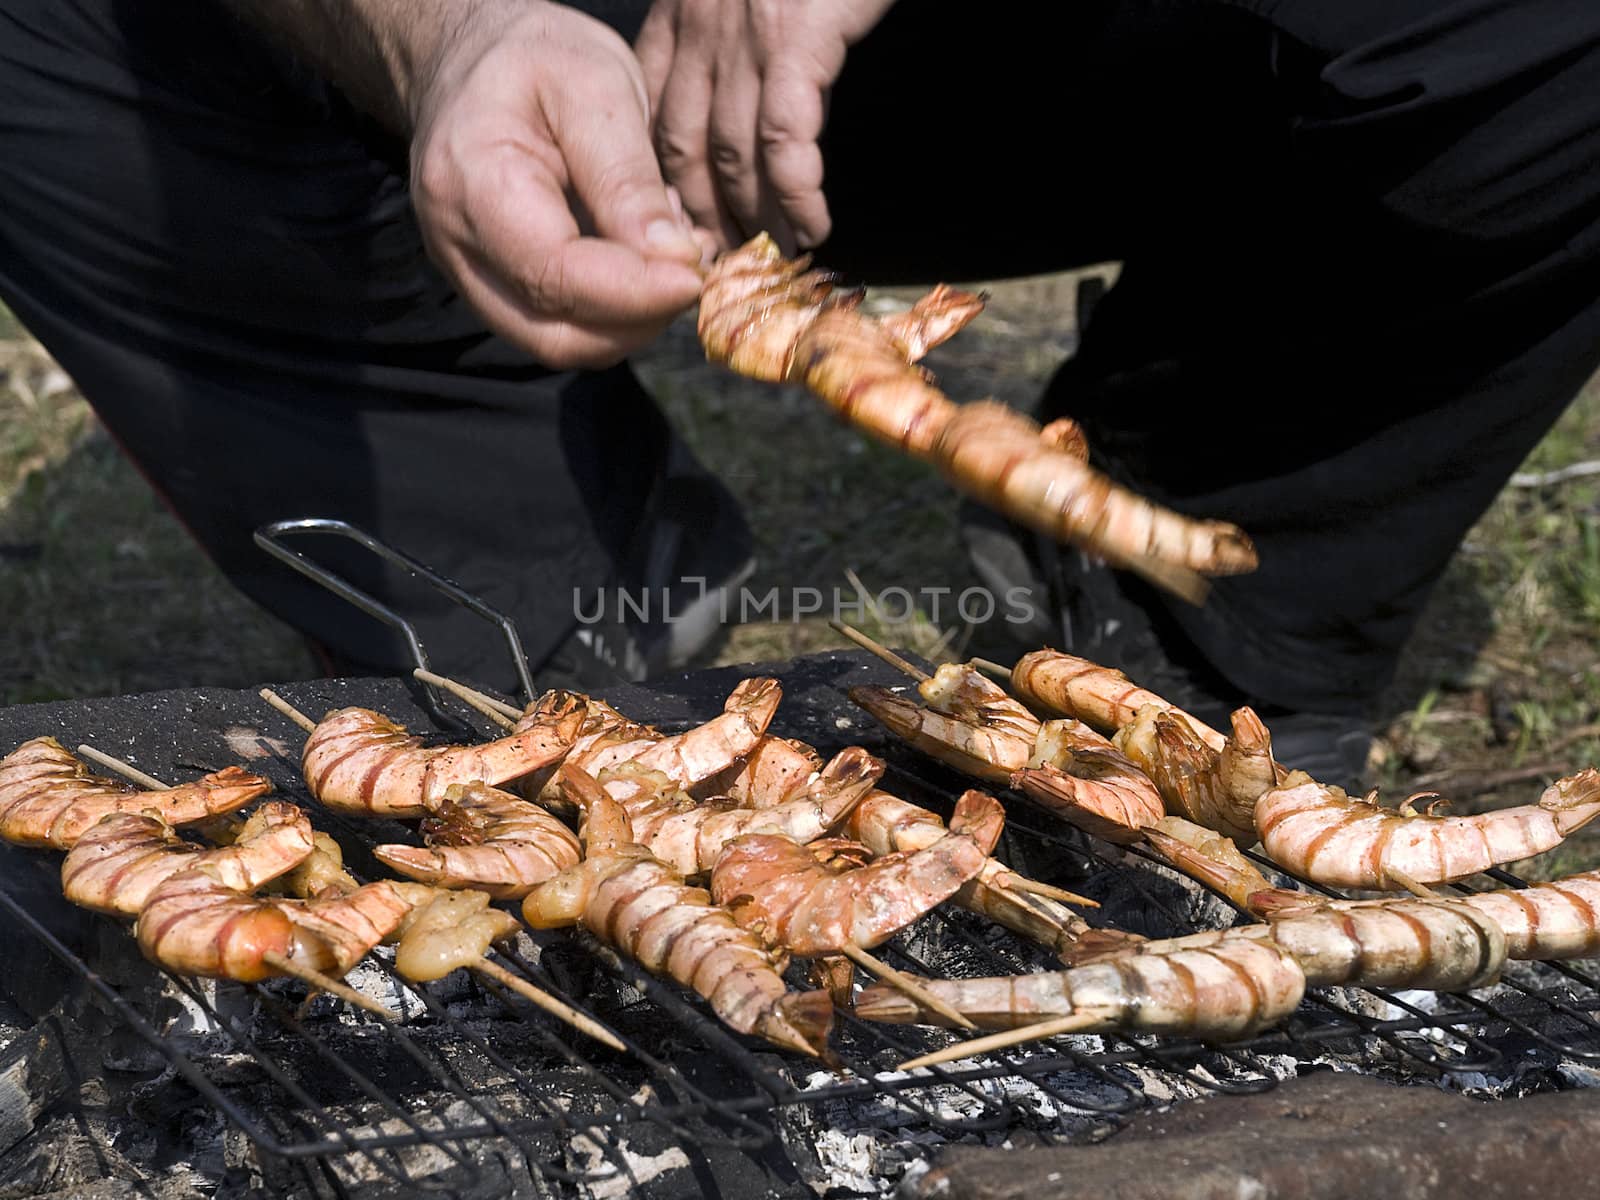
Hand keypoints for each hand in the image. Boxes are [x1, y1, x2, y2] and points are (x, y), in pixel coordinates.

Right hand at [408, 2, 715, 368]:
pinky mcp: (493, 286)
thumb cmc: (534, 57)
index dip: (635, 292)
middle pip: (555, 334)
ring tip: (666, 250)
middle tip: (691, 267)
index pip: (556, 276)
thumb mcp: (595, 85)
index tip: (696, 275)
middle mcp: (456, 245)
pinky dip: (613, 311)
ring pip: (559, 342)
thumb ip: (628, 178)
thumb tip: (672, 262)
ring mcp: (468, 274)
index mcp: (471, 184)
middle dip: (638, 319)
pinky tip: (642, 259)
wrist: (474, 57)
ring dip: (630, 320)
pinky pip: (558, 325)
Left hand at [636, 0, 895, 252]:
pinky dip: (796, 195)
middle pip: (683, 148)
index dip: (665, 184)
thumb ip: (736, 49)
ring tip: (775, 257)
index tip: (682, 230)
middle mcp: (699, 27)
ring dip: (753, 218)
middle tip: (727, 262)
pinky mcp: (792, 40)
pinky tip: (812, 226)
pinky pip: (782, 141)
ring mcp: (741, 37)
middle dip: (703, 217)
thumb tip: (758, 124)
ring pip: (731, 155)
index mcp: (682, 14)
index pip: (653, 118)